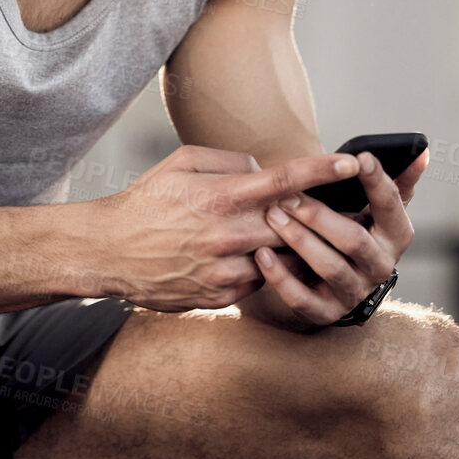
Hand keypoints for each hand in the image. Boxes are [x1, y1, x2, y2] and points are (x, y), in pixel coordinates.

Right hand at [96, 144, 366, 312]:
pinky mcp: (219, 297)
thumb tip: (265, 171)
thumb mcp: (180, 163)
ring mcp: (224, 271)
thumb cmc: (145, 202)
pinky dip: (261, 269)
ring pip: (280, 259)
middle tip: (325, 207)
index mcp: (219, 197)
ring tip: (283, 235)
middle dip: (312, 215)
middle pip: (294, 225)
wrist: (107, 252)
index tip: (352, 163)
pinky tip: (246, 258)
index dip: (323, 170)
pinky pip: (259, 282)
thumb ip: (229, 162)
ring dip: (287, 246)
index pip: (284, 180)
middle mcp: (226, 235)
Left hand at [252, 148, 428, 327]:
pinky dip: (281, 278)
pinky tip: (263, 255)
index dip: (377, 182)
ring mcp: (354, 292)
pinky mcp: (326, 312)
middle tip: (288, 195)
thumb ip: (394, 181)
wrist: (331, 282)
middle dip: (319, 216)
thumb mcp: (374, 209)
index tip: (360, 157)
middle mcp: (380, 267)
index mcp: (395, 236)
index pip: (391, 206)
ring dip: (299, 240)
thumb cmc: (352, 232)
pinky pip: (303, 299)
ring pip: (330, 267)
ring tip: (273, 216)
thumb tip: (420, 153)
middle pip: (354, 240)